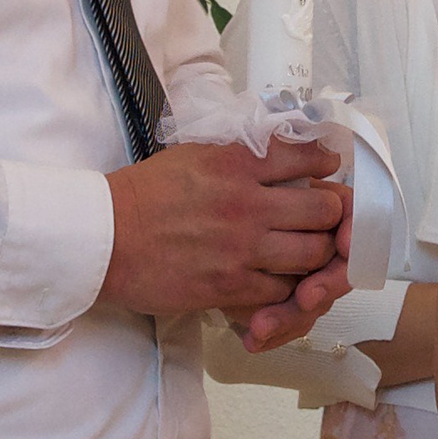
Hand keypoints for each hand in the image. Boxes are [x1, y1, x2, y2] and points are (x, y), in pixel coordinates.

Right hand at [103, 134, 347, 323]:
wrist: (106, 239)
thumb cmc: (144, 194)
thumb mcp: (193, 154)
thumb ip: (239, 153)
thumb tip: (279, 148)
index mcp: (237, 164)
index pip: (306, 156)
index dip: (325, 164)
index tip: (328, 170)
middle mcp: (247, 204)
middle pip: (324, 211)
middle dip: (331, 215)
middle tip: (324, 219)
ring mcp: (241, 249)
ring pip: (312, 254)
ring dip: (316, 254)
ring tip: (307, 251)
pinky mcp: (230, 287)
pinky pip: (282, 290)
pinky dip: (288, 287)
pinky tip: (280, 279)